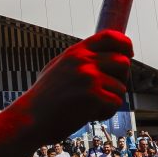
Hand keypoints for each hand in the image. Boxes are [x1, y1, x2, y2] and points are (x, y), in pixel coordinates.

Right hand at [9, 31, 131, 141]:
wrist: (29, 120)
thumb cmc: (43, 100)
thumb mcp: (56, 70)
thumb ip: (78, 61)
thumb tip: (102, 56)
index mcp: (75, 52)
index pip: (110, 36)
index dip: (125, 44)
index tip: (128, 53)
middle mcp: (84, 61)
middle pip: (123, 62)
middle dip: (120, 79)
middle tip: (106, 91)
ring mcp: (89, 77)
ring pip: (121, 87)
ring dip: (110, 100)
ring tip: (90, 107)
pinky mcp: (94, 96)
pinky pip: (115, 103)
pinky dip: (105, 113)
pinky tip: (88, 115)